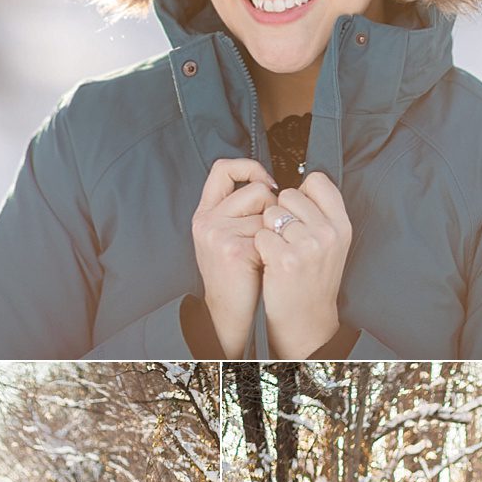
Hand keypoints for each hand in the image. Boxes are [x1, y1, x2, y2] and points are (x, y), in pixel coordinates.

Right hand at [192, 158, 277, 356]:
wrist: (230, 313)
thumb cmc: (236, 276)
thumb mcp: (228, 236)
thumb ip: (239, 209)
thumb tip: (271, 184)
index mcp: (206, 213)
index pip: (223, 169)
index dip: (249, 168)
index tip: (268, 184)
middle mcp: (207, 220)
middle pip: (257, 189)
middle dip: (273, 209)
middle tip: (267, 236)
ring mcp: (218, 233)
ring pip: (268, 211)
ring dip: (276, 231)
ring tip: (263, 253)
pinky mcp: (233, 249)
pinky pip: (271, 234)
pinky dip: (274, 249)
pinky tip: (263, 265)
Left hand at [255, 171, 351, 357]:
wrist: (306, 322)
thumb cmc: (314, 281)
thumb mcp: (332, 244)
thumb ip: (321, 214)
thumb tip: (299, 184)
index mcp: (342, 225)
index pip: (318, 181)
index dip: (301, 192)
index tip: (298, 210)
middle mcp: (328, 233)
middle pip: (289, 194)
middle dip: (281, 212)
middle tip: (286, 239)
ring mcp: (308, 245)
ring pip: (271, 213)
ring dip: (268, 230)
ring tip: (279, 252)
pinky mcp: (285, 259)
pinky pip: (260, 235)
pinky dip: (259, 248)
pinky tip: (270, 263)